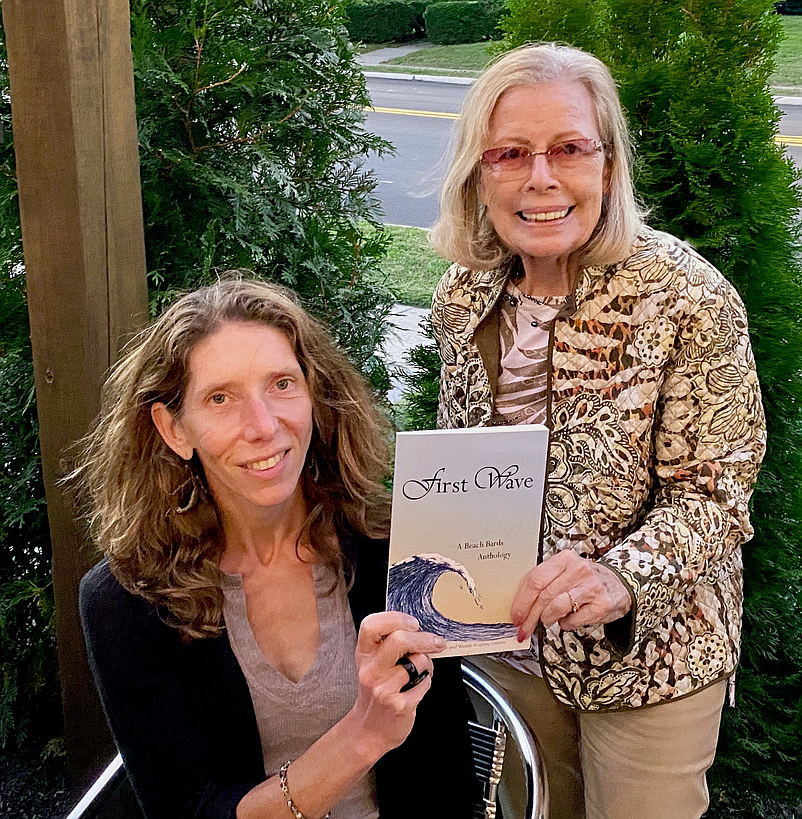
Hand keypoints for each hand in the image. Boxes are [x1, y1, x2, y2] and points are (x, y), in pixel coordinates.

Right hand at [348, 611, 445, 760]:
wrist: (369, 731)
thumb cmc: (375, 693)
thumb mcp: (373, 664)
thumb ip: (388, 644)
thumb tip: (418, 629)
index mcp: (364, 654)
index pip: (371, 625)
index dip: (395, 618)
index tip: (413, 623)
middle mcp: (371, 669)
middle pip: (399, 640)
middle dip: (424, 639)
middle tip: (436, 642)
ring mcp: (383, 688)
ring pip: (417, 661)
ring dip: (427, 664)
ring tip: (421, 671)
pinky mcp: (398, 704)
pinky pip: (425, 683)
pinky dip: (427, 682)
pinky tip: (417, 688)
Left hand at [511, 551, 630, 639]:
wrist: (620, 584)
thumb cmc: (585, 579)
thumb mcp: (565, 571)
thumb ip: (545, 582)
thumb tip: (520, 604)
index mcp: (564, 559)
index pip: (535, 579)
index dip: (521, 600)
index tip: (515, 615)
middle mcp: (579, 570)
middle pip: (544, 596)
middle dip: (530, 616)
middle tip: (524, 628)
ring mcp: (592, 587)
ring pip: (557, 607)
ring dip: (547, 619)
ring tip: (548, 620)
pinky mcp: (602, 604)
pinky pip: (574, 620)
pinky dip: (566, 624)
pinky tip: (567, 620)